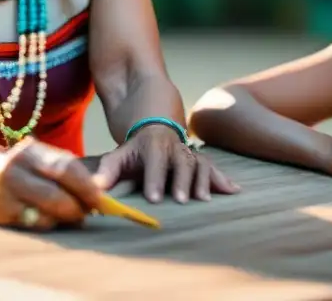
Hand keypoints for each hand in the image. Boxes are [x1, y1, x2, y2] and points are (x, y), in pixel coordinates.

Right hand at [0, 137, 103, 230]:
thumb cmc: (23, 167)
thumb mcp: (41, 159)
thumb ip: (67, 172)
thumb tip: (98, 193)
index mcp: (30, 150)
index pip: (65, 167)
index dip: (87, 186)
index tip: (101, 199)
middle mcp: (13, 168)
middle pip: (56, 194)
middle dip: (78, 207)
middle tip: (88, 212)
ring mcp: (2, 192)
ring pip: (45, 214)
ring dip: (65, 218)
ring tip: (72, 216)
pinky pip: (33, 224)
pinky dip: (47, 223)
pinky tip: (50, 218)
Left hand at [93, 125, 240, 202]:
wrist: (153, 130)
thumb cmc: (134, 151)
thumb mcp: (118, 156)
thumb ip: (107, 171)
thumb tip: (95, 188)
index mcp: (153, 145)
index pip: (154, 160)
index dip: (155, 178)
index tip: (155, 199)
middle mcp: (175, 147)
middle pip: (181, 162)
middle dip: (182, 180)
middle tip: (182, 200)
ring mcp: (189, 153)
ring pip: (200, 163)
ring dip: (204, 181)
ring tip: (205, 200)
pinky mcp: (200, 160)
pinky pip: (214, 167)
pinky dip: (224, 179)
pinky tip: (235, 192)